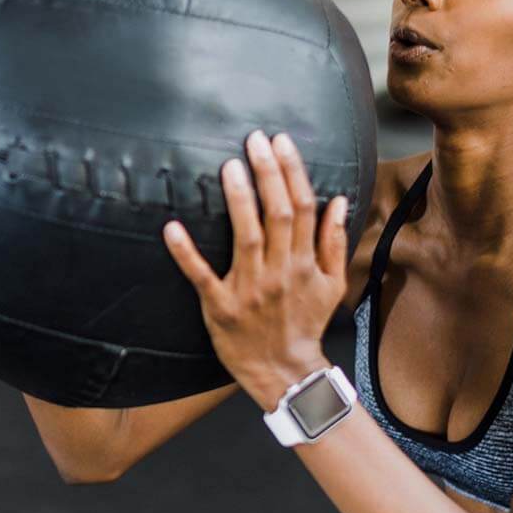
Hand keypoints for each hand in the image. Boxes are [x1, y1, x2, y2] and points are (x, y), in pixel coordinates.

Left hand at [162, 130, 349, 410]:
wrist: (286, 372)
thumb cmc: (305, 324)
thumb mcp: (333, 285)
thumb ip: (335, 242)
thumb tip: (340, 201)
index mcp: (305, 262)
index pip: (303, 207)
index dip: (291, 171)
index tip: (280, 142)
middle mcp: (280, 270)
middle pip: (277, 213)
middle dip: (267, 173)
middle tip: (254, 140)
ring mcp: (249, 288)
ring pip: (246, 236)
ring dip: (239, 200)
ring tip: (229, 166)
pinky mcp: (220, 306)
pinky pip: (201, 276)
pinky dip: (187, 253)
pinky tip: (172, 228)